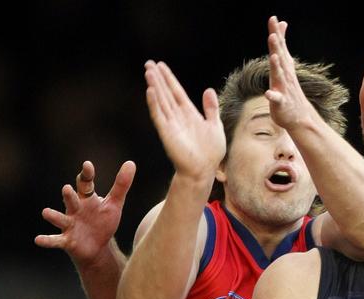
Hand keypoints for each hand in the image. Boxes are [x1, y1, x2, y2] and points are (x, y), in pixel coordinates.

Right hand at [35, 160, 134, 267]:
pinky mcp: (67, 240)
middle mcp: (75, 209)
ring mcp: (69, 224)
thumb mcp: (115, 203)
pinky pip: (55, 240)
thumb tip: (131, 162)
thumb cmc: (103, 222)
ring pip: (59, 218)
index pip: (85, 184)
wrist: (98, 248)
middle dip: (68, 195)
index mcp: (86, 199)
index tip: (87, 165)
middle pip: (71, 200)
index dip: (86, 175)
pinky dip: (47, 240)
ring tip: (46, 212)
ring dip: (53, 216)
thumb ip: (121, 184)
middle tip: (66, 188)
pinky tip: (39, 239)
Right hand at [144, 60, 225, 178]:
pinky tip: (150, 90)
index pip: (177, 92)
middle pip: (165, 93)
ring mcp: (171, 124)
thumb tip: (208, 90)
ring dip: (154, 86)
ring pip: (161, 100)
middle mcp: (178, 117)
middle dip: (158, 78)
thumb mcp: (215, 125)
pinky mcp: (167, 132)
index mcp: (189, 114)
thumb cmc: (210, 152)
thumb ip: (211, 108)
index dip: (169, 79)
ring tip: (148, 71)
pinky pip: (159, 115)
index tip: (161, 66)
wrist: (204, 170)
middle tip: (149, 63)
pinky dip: (154, 103)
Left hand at [265, 16, 320, 130]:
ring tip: (274, 57)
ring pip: (280, 77)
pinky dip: (273, 96)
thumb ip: (282, 44)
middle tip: (272, 33)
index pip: (280, 47)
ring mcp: (284, 89)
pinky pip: (277, 99)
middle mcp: (285, 76)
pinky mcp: (281, 103)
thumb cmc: (288, 89)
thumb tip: (283, 23)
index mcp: (283, 67)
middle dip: (276, 46)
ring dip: (277, 67)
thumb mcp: (285, 64)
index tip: (273, 18)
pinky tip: (268, 93)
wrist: (299, 116)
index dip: (277, 33)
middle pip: (280, 58)